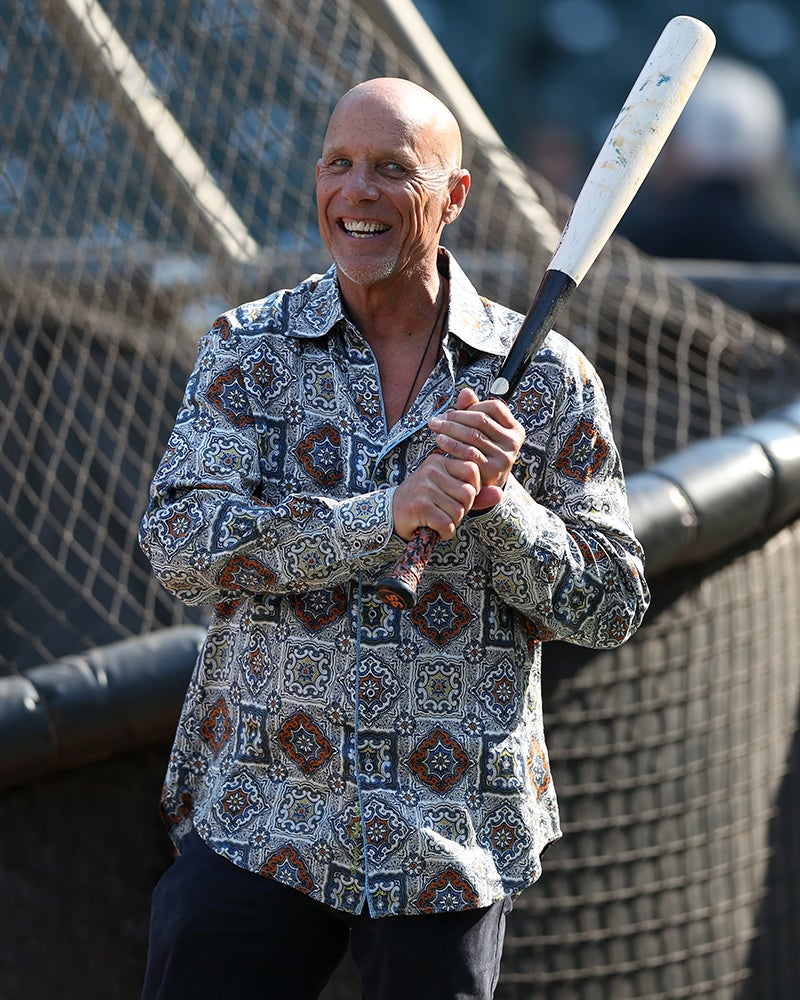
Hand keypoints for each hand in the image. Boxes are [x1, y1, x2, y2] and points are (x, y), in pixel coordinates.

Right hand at [391, 448, 480, 541]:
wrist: (392, 514)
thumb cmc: (426, 502)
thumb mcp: (450, 493)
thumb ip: (477, 494)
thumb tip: (500, 493)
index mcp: (440, 461)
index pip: (472, 470)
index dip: (473, 489)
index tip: (459, 497)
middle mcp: (431, 470)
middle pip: (468, 492)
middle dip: (464, 508)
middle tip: (449, 512)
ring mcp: (424, 487)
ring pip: (458, 509)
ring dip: (453, 522)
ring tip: (441, 520)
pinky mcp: (419, 506)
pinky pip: (446, 523)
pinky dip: (445, 532)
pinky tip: (436, 529)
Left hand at [427, 387, 524, 510]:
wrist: (481, 487)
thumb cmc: (479, 453)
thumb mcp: (479, 432)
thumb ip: (472, 410)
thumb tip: (466, 392)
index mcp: (515, 429)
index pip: (494, 407)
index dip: (471, 407)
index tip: (451, 412)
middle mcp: (514, 442)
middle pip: (481, 420)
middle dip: (455, 417)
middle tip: (436, 419)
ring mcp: (506, 457)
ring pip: (473, 434)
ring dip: (450, 429)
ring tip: (435, 428)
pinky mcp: (493, 470)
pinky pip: (469, 452)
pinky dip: (452, 445)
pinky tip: (439, 441)